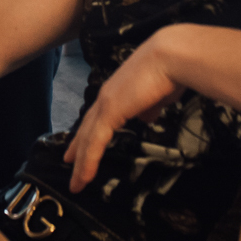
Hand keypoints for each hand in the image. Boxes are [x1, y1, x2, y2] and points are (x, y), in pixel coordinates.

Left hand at [62, 33, 183, 191]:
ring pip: (88, 138)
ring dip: (81, 161)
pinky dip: (89, 161)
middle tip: (69, 162)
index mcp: (118, 90)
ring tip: (76, 182)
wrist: (171, 58)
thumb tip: (146, 117)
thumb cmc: (171, 72)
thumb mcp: (159, 95)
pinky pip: (95, 142)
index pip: (99, 115)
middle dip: (78, 146)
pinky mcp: (109, 112)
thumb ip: (150, 107)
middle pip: (88, 126)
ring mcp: (106, 103)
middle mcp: (107, 95)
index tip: (83, 144)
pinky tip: (85, 176)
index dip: (90, 130)